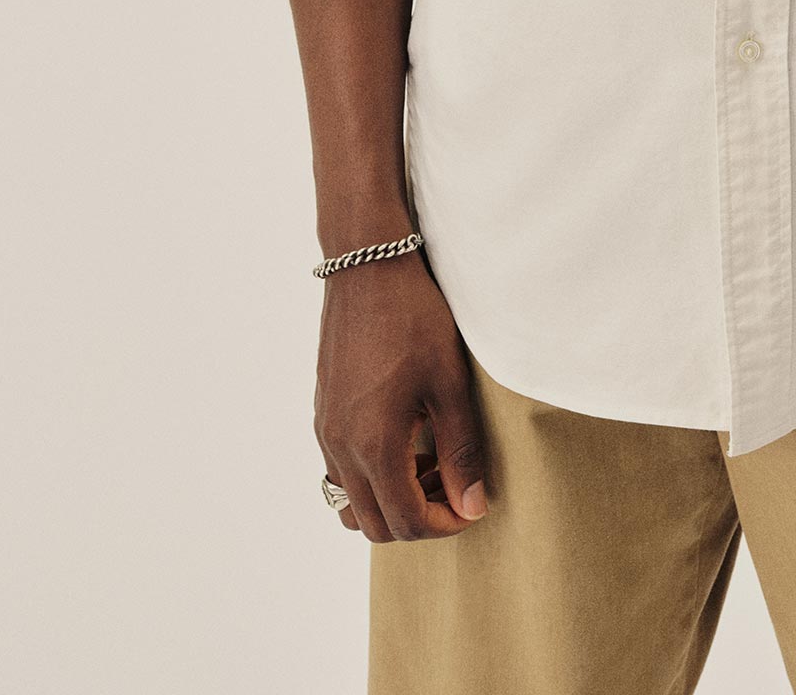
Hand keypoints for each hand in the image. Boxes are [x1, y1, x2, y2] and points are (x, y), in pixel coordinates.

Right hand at [313, 251, 490, 541]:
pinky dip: (371, 477)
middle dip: (419, 519)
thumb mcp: (450, 384)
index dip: (444, 526)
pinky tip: (404, 440)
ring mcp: (326, 432)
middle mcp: (340, 447)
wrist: (368, 269)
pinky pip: (339, 473)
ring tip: (429, 465)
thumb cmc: (415, 320)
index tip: (472, 507)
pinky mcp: (323, 414)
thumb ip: (461, 452)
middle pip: (374, 525)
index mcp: (373, 445)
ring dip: (390, 502)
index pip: (406, 523)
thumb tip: (473, 507)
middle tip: (454, 485)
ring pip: (351, 504)